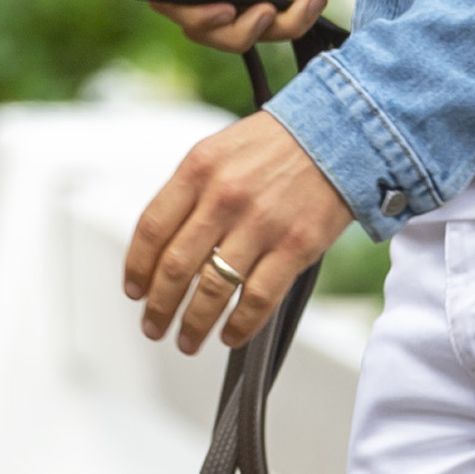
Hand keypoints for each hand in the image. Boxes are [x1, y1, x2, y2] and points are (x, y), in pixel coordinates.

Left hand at [126, 109, 357, 351]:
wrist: (340, 134)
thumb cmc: (277, 145)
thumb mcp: (220, 150)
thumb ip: (190, 192)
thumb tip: (162, 248)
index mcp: (199, 168)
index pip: (152, 228)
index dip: (137, 268)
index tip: (134, 291)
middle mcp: (225, 196)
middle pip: (175, 266)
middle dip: (159, 307)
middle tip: (154, 326)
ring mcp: (260, 223)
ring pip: (212, 289)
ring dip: (193, 324)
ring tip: (187, 340)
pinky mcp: (295, 246)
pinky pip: (257, 299)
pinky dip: (239, 326)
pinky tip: (229, 335)